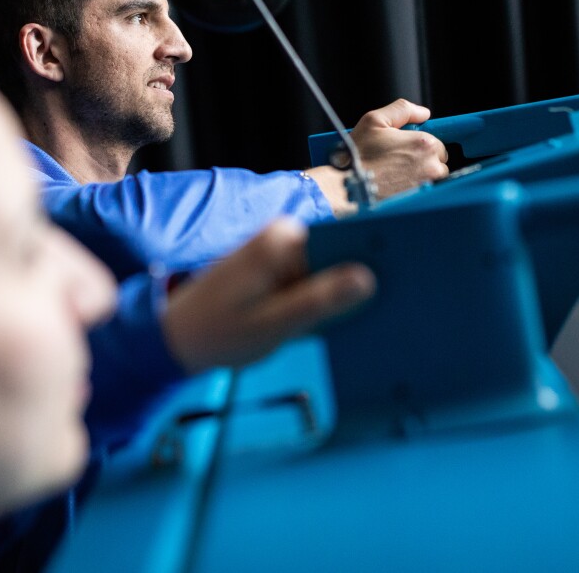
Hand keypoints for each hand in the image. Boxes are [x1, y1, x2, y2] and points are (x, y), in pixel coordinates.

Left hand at [160, 218, 375, 372]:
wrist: (175, 340)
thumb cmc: (217, 332)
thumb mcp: (273, 324)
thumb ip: (318, 301)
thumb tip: (366, 279)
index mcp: (282, 239)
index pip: (344, 239)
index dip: (374, 257)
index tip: (403, 276)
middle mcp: (283, 237)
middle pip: (340, 254)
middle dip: (361, 281)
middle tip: (386, 309)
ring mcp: (281, 253)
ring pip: (330, 270)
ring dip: (343, 296)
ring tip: (364, 320)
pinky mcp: (279, 271)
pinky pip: (313, 281)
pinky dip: (324, 302)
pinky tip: (337, 324)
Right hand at [349, 98, 448, 197]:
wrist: (348, 185)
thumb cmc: (359, 154)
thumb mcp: (375, 120)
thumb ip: (402, 110)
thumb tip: (423, 113)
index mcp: (424, 144)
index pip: (437, 144)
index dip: (421, 145)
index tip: (406, 148)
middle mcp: (430, 166)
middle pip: (439, 162)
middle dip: (424, 161)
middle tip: (400, 160)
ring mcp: (426, 186)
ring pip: (433, 179)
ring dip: (421, 176)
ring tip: (397, 174)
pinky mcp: (419, 202)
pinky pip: (425, 193)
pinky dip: (416, 190)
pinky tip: (398, 186)